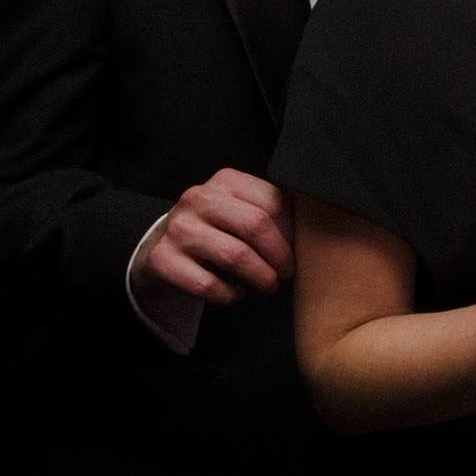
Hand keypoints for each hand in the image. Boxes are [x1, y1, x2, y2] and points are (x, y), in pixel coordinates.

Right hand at [131, 168, 292, 305]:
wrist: (165, 247)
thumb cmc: (217, 229)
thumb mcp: (242, 210)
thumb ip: (273, 212)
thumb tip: (313, 228)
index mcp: (226, 181)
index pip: (273, 202)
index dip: (292, 231)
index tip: (299, 249)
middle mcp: (198, 198)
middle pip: (256, 226)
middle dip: (279, 255)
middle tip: (287, 272)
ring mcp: (178, 228)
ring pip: (234, 256)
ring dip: (260, 277)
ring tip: (268, 284)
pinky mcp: (162, 259)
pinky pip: (207, 284)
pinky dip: (229, 294)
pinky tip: (236, 293)